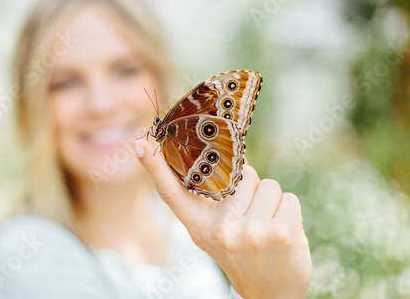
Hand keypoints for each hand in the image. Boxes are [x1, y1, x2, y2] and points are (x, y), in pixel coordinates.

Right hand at [133, 139, 311, 298]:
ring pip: (269, 186)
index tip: (139, 144)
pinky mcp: (280, 232)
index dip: (155, 167)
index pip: (172, 194)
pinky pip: (289, 199)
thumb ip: (213, 202)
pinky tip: (284, 233)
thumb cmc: (244, 256)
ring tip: (268, 227)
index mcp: (200, 227)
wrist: (271, 295)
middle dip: (253, 190)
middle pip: (245, 176)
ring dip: (273, 202)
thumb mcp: (215, 235)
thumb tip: (222, 155)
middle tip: (251, 219)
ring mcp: (251, 231)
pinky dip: (289, 211)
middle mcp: (222, 230)